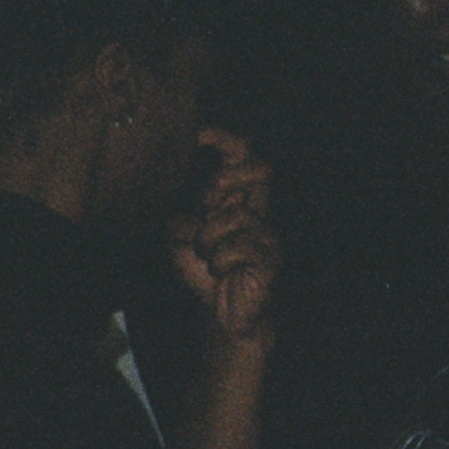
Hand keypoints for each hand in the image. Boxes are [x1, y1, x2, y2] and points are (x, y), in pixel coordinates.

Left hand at [168, 130, 277, 344]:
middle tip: (208, 203)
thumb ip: (179, 218)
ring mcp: (267, 234)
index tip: (197, 133)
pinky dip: (218, 261)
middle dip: (227, 179)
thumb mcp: (178, 240)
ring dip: (208, 239)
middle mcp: (256, 211)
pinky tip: (219, 272)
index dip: (221, 138)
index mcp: (236, 200)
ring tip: (207, 257)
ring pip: (235, 216)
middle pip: (259, 169)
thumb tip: (188, 212)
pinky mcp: (271, 258)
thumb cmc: (206, 272)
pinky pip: (238, 247)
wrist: (225, 315)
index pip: (239, 157)